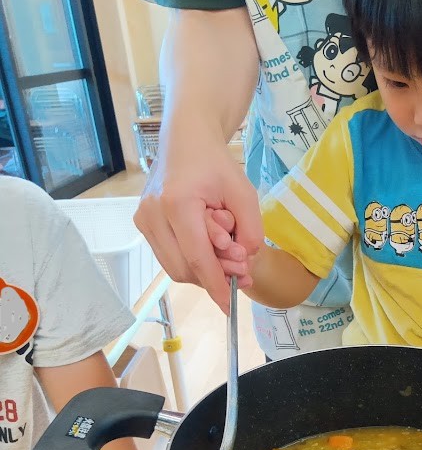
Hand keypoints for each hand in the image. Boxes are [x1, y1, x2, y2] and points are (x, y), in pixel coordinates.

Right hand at [134, 131, 262, 313]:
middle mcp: (152, 214)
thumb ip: (250, 228)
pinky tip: (212, 250)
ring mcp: (143, 219)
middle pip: (184, 268)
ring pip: (174, 267)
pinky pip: (169, 256)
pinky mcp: (143, 224)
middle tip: (242, 272)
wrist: (186, 142)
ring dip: (203, 271)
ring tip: (230, 258)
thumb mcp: (244, 192)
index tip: (230, 306)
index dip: (215, 285)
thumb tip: (245, 261)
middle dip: (214, 277)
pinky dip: (192, 261)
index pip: (197, 257)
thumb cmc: (216, 165)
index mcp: (177, 203)